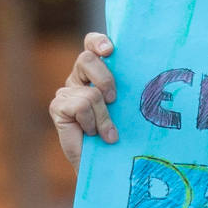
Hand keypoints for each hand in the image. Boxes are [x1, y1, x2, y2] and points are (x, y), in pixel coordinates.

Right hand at [50, 31, 118, 165]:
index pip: (92, 45)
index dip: (98, 41)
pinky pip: (81, 106)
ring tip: (106, 132)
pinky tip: (91, 134)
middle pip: (87, 59)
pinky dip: (91, 123)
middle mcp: (79, 79)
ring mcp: (66, 92)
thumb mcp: (128, 107)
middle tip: (114, 100)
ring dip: (103, 116)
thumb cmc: (122, 136)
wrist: (106, 165)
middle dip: (105, 79)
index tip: (110, 51)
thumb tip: (150, 71)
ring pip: (90, 92)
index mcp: (96, 73)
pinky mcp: (58, 107)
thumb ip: (129, 87)